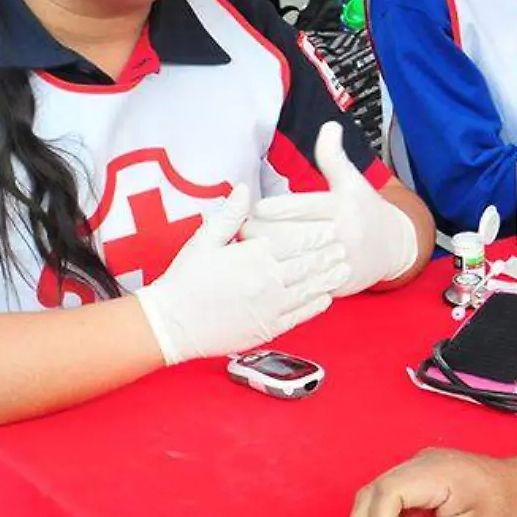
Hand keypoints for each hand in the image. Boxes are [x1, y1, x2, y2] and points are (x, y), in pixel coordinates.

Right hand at [134, 185, 347, 364]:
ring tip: (343, 270)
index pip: (294, 241)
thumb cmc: (184, 280)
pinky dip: (315, 306)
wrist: (171, 325)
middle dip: (327, 255)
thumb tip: (244, 187)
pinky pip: (299, 316)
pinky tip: (325, 299)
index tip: (331, 228)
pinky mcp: (268, 328)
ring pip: (308, 290)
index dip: (316, 234)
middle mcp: (267, 281)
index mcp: (253, 256)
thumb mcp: (203, 240)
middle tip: (344, 247)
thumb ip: (229, 214)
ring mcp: (270, 307)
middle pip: (306, 264)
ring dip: (327, 279)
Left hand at [243, 122, 418, 295]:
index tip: (253, 209)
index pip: (302, 208)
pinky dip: (284, 281)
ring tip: (245, 253)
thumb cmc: (364, 210)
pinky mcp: (337, 285)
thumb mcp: (352, 181)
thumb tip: (329, 126)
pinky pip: (306, 285)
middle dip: (263, 235)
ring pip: (295, 264)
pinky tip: (266, 276)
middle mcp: (341, 235)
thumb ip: (333, 157)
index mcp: (341, 208)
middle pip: (292, 237)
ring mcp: (339, 262)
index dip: (275, 209)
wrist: (394, 247)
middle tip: (239, 231)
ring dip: (268, 259)